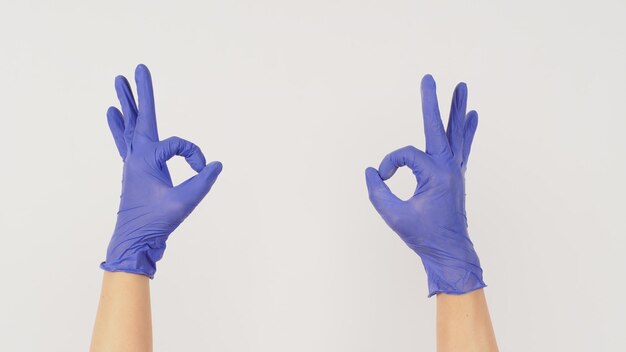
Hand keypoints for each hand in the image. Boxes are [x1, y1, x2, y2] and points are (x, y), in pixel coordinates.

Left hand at [101, 64, 222, 277]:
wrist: (134, 239)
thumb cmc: (157, 222)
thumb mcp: (184, 201)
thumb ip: (203, 181)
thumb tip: (216, 165)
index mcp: (147, 159)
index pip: (178, 145)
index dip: (195, 155)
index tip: (202, 170)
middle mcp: (136, 155)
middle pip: (140, 116)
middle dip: (140, 92)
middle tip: (137, 68)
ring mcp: (132, 160)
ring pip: (130, 125)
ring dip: (127, 103)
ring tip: (118, 82)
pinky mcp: (134, 168)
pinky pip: (125, 139)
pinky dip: (119, 124)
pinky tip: (113, 113)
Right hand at [365, 74, 484, 296]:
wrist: (449, 251)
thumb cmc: (423, 235)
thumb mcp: (394, 216)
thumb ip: (377, 192)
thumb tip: (371, 172)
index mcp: (435, 174)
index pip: (405, 155)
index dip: (388, 164)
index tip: (381, 178)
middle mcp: (449, 167)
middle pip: (439, 127)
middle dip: (433, 102)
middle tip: (429, 78)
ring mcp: (456, 169)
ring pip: (456, 132)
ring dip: (458, 108)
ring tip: (462, 87)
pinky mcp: (456, 175)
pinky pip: (464, 146)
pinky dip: (467, 129)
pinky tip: (473, 115)